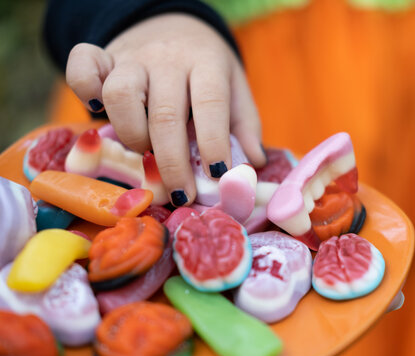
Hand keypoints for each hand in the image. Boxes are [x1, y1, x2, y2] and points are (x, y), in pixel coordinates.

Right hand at [65, 14, 265, 205]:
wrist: (176, 25)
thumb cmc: (208, 68)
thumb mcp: (236, 88)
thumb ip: (245, 124)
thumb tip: (252, 163)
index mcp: (207, 64)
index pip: (210, 105)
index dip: (213, 144)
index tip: (216, 177)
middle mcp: (168, 59)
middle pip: (165, 114)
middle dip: (172, 162)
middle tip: (181, 193)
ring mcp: (132, 57)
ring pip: (120, 96)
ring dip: (132, 136)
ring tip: (146, 152)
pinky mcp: (103, 56)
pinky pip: (82, 70)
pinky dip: (85, 93)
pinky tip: (100, 115)